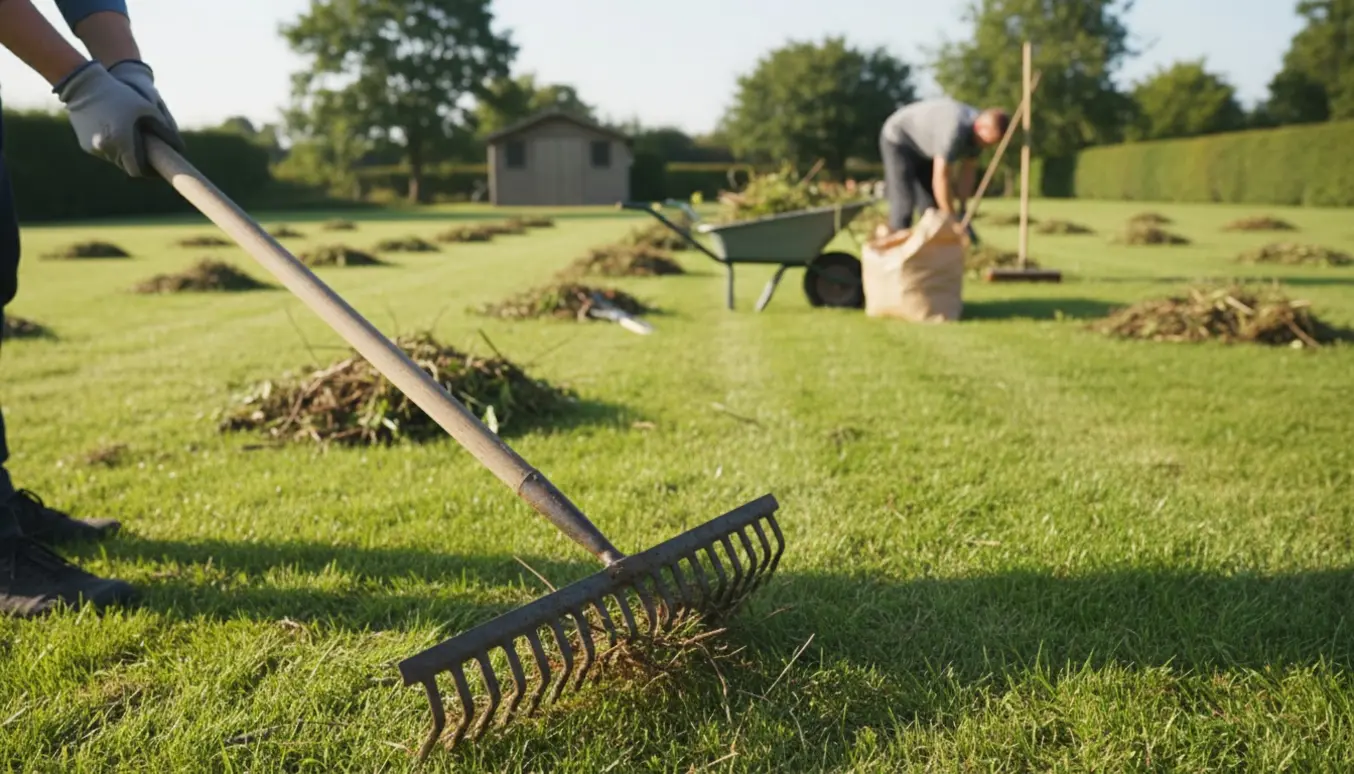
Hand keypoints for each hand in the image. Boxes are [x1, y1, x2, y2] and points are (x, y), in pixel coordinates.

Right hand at [56, 61, 184, 177]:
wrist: (83, 85)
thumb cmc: (119, 94)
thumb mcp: (146, 108)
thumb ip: (164, 129)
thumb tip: (179, 148)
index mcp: (122, 142)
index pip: (138, 170)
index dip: (149, 171)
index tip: (158, 166)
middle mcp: (106, 149)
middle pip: (127, 166)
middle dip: (139, 161)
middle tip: (149, 153)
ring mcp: (93, 148)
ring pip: (115, 160)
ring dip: (125, 154)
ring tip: (132, 139)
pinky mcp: (84, 145)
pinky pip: (104, 152)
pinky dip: (112, 147)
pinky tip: (116, 133)